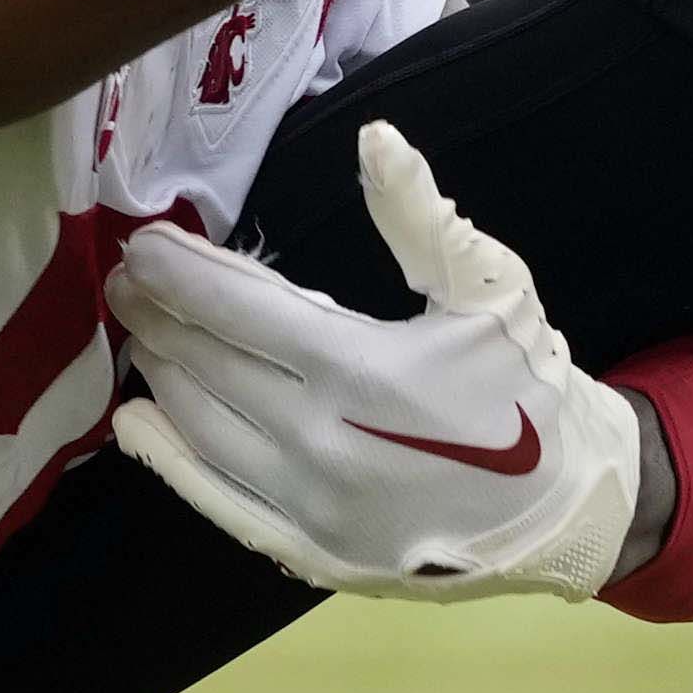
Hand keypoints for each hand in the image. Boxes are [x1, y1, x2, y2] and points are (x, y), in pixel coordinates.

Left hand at [101, 127, 660, 603]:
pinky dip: (170, 461)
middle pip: (211, 365)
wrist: (566, 506)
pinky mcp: (313, 553)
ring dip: (163, 373)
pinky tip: (137, 424)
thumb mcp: (491, 287)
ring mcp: (312, 507)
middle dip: (160, 314)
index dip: (184, 274)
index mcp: (365, 372)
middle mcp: (324, 444)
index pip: (240, 311)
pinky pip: (219, 504)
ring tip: (141, 330)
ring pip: (204, 429)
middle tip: (125, 279)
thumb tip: (375, 139)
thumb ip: (422, 216)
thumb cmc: (526, 385)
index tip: (145, 244)